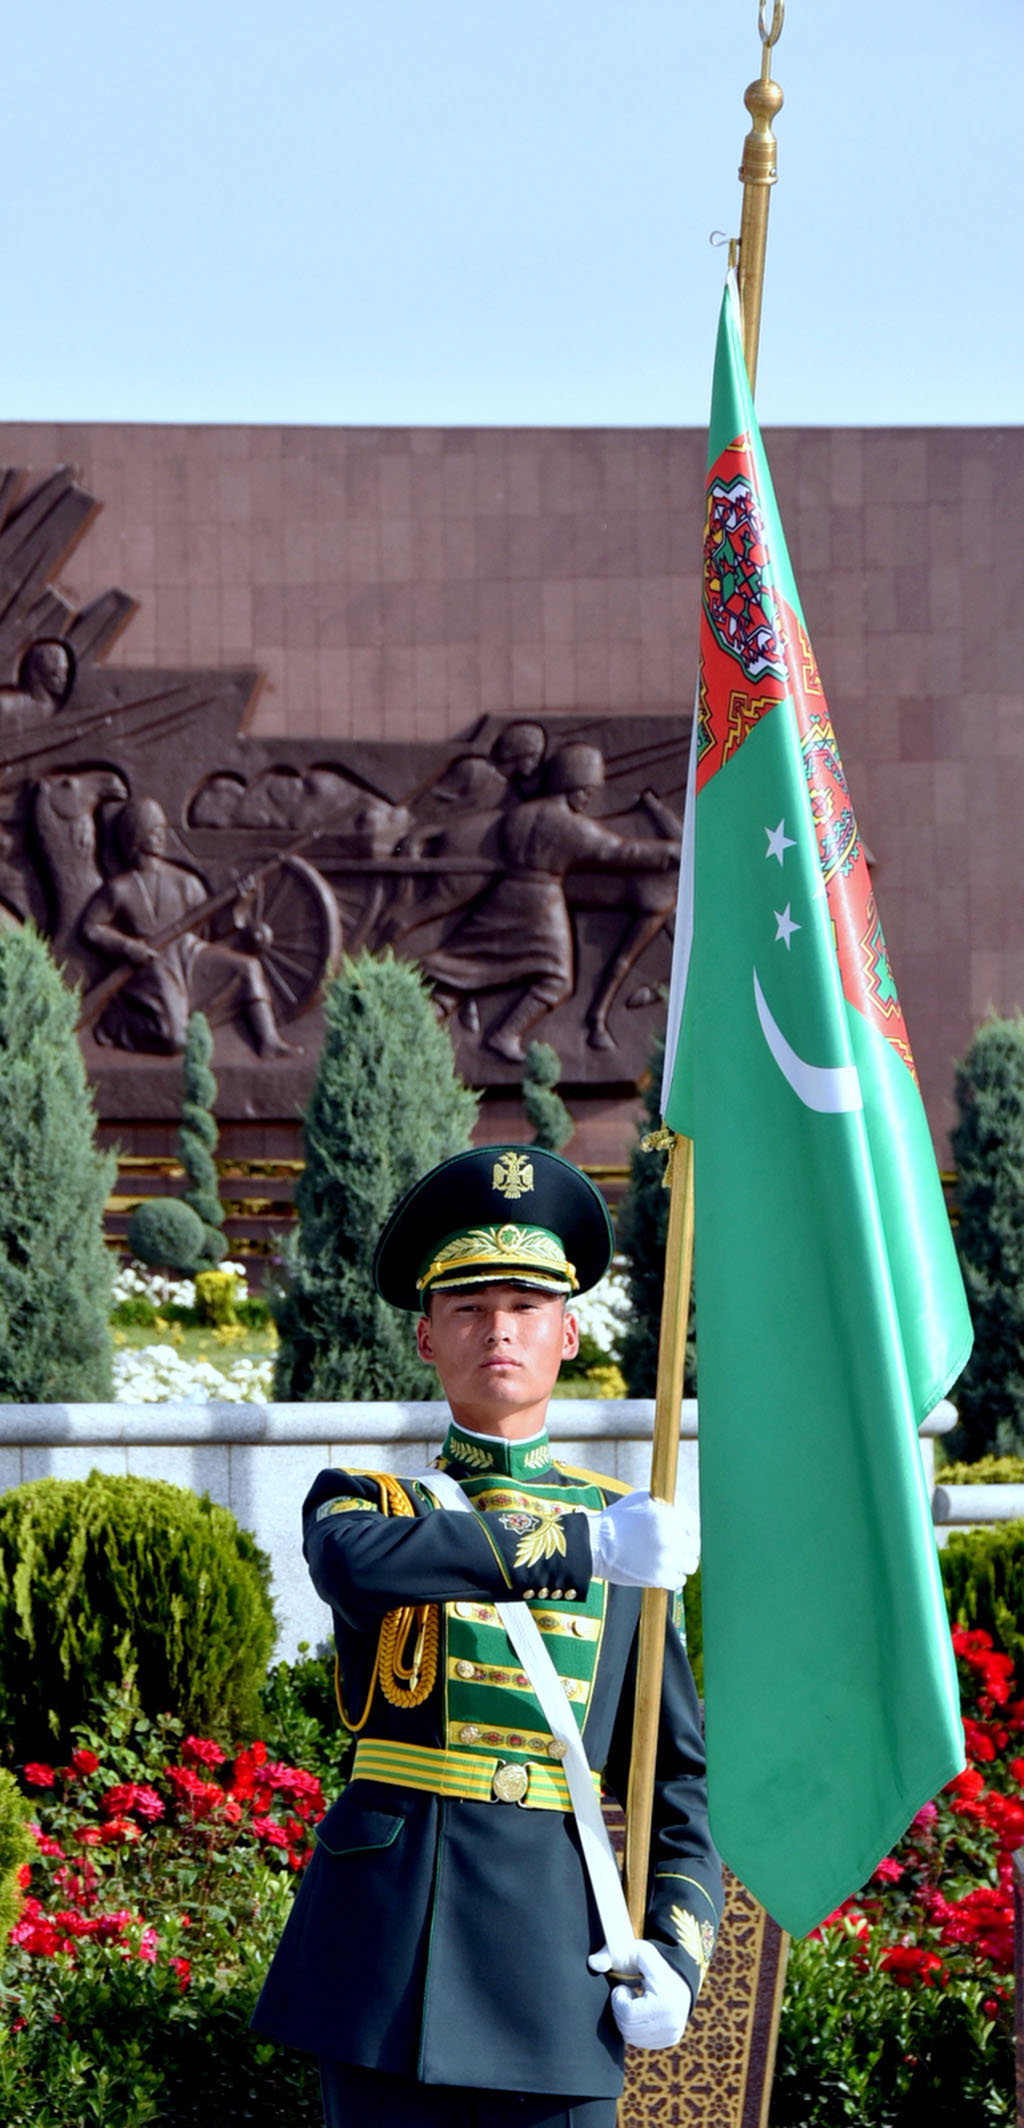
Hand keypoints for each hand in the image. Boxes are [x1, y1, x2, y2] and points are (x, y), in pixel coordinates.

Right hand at [583, 1492, 698, 1588]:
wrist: (595, 1544)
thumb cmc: (617, 1519)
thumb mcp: (641, 1499)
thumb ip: (667, 1503)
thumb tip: (682, 1508)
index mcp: (670, 1517)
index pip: (694, 1524)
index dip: (689, 1527)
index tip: (685, 1532)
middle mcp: (673, 1538)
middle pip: (695, 1546)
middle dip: (687, 1545)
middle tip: (679, 1547)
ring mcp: (668, 1560)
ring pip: (690, 1565)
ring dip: (683, 1562)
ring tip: (672, 1560)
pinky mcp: (660, 1578)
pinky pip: (679, 1581)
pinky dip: (674, 1577)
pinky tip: (664, 1571)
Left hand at [588, 1940, 691, 2048]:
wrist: (678, 1977)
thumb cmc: (651, 1963)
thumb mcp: (634, 1952)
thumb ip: (611, 1953)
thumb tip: (593, 1963)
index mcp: (666, 1997)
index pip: (628, 2014)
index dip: (618, 2000)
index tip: (622, 1987)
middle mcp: (673, 2019)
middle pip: (628, 2028)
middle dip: (621, 2011)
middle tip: (627, 1996)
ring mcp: (673, 2032)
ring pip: (632, 2038)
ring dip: (627, 2020)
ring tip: (634, 2003)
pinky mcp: (671, 2039)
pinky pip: (642, 2042)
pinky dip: (636, 2029)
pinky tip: (642, 2013)